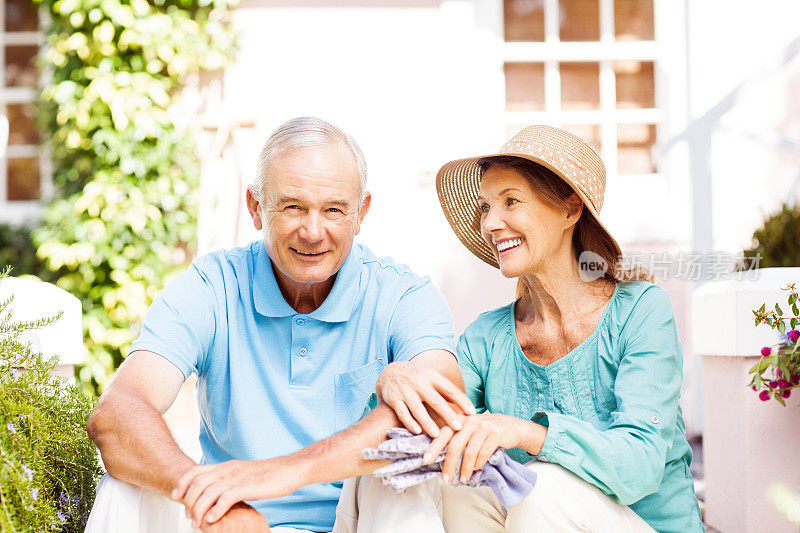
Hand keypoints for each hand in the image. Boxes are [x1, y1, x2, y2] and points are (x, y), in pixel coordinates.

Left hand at [172, 458, 299, 527]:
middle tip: (188, 516)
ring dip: (199, 509)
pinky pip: (225, 498)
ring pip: (209, 492)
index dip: (182, 483)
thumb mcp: (242, 473)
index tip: (176, 497)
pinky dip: (215, 510)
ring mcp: (237, 477)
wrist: (289, 469)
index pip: (196, 471)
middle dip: (189, 501)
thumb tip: (215, 490)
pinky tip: (212, 519)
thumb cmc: (268, 474)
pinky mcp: (247, 486)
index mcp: (226, 466)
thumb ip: (228, 479)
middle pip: (198, 482)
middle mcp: (228, 469)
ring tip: (198, 523)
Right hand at [376, 361, 475, 436]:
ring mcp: (406, 391)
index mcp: (432, 377)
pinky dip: (410, 423)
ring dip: (428, 422)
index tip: (472, 413)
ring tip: (437, 435)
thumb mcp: (432, 378)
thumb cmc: (418, 379)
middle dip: (447, 414)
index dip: (462, 401)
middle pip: (435, 400)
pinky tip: (417, 431)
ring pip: (418, 409)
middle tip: (458, 427)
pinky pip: (402, 413)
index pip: (450, 389)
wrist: (390, 372)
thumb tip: (467, 407)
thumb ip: (447, 391)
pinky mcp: (394, 399)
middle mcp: (419, 383)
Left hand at [422, 413, 543, 483]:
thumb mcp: (471, 430)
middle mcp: (470, 421)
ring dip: (464, 469)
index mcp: (460, 419)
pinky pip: (483, 453)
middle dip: (449, 464)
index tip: (426, 460)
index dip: (434, 447)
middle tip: (445, 478)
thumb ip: (457, 438)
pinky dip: (478, 464)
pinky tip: (475, 469)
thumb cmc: (488, 431)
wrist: (514, 427)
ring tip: (462, 478)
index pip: (443, 433)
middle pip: (455, 445)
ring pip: (469, 452)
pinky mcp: (495, 433)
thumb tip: (440, 457)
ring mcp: (483, 426)